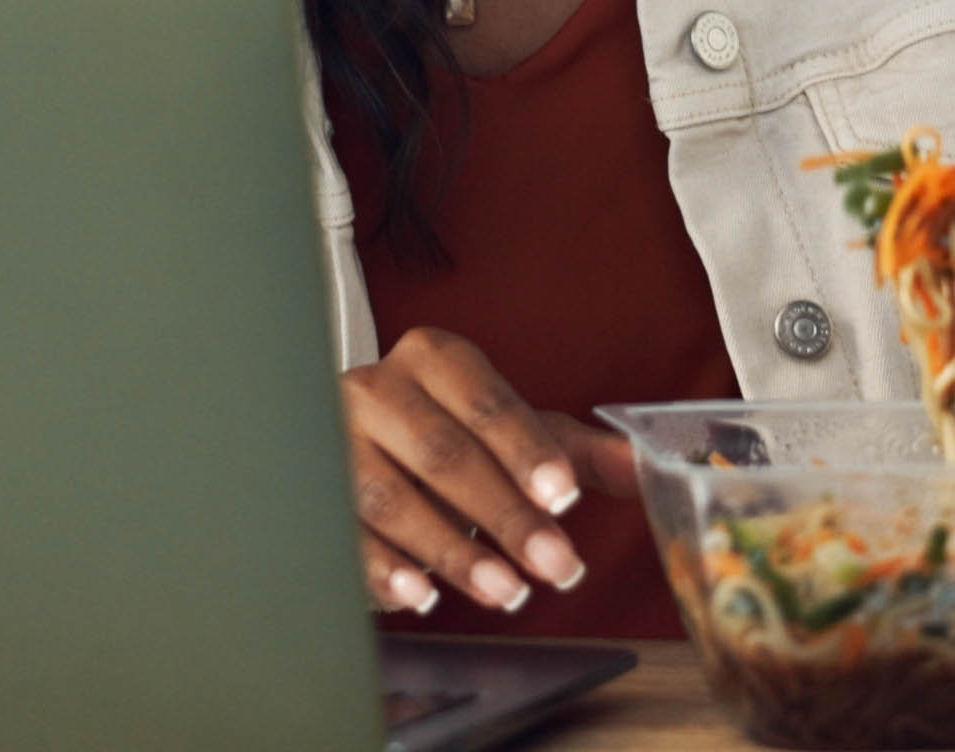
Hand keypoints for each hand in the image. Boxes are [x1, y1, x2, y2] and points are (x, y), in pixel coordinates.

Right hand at [339, 326, 637, 614]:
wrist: (364, 447)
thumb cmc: (449, 438)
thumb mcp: (513, 436)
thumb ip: (577, 452)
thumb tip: (643, 465)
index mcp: (434, 358)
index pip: (484, 402)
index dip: (526, 450)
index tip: (564, 497)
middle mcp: (378, 388)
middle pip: (443, 453)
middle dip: (505, 516)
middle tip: (556, 566)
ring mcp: (336, 439)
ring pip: (392, 497)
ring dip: (453, 552)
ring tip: (507, 592)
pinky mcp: (311, 492)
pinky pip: (344, 532)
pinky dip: (384, 568)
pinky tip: (422, 596)